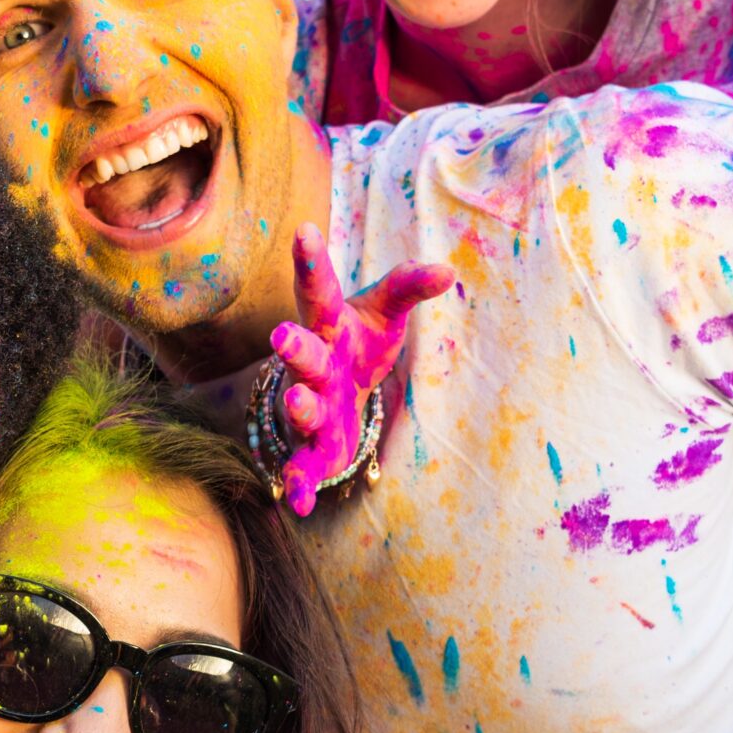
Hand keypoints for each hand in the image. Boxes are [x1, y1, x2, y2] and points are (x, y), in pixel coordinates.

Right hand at [269, 224, 448, 516]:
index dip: (311, 261)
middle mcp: (313, 364)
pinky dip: (300, 484)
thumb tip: (449, 271)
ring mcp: (310, 405)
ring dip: (299, 409)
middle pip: (303, 354)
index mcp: (328, 325)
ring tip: (300, 407)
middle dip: (294, 348)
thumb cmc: (359, 341)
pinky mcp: (315, 446)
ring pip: (302, 408)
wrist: (335, 390)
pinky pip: (304, 465)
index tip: (305, 229)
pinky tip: (297, 504)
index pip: (318, 288)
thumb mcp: (385, 312)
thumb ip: (410, 287)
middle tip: (282, 336)